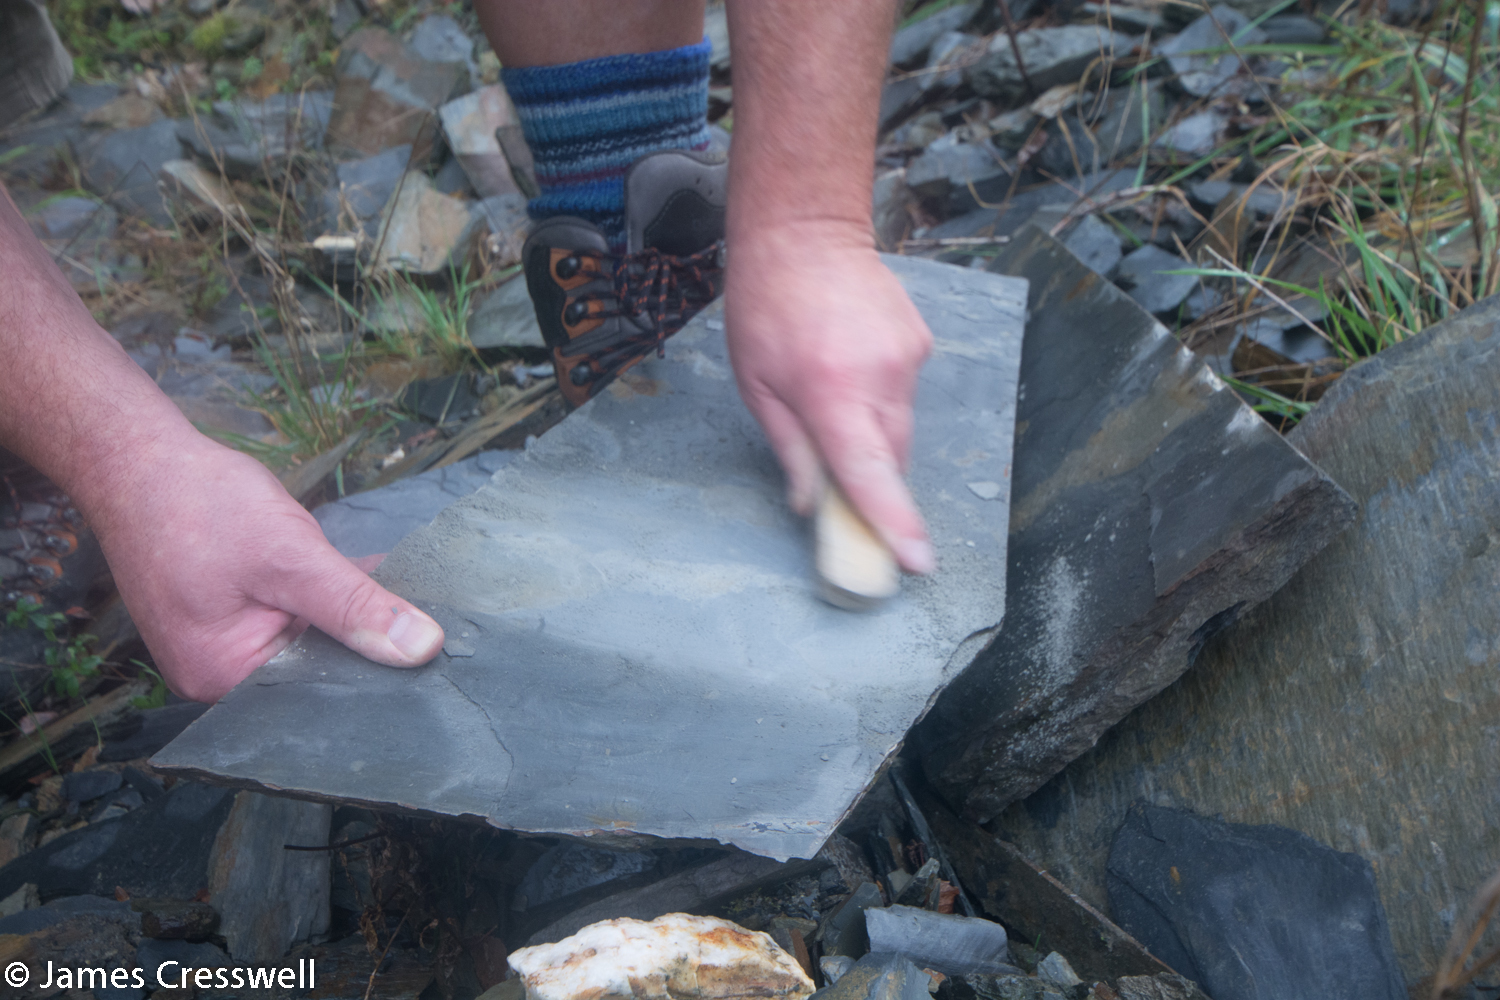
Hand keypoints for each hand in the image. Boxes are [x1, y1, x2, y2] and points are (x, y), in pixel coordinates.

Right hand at [89, 429, 444, 701]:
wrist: (135, 460)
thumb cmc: (200, 506)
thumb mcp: (291, 556)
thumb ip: (354, 606)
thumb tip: (423, 649)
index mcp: (225, 680)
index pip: (320, 697)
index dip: (376, 675)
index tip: (430, 653)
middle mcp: (217, 677)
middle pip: (314, 672)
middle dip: (362, 641)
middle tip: (424, 614)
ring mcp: (218, 648)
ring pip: (307, 642)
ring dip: (346, 614)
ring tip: (393, 587)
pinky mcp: (226, 619)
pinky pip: (289, 619)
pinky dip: (324, 599)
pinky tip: (363, 574)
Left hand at [724, 220, 934, 573]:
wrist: (805, 230)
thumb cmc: (766, 307)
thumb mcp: (756, 386)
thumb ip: (790, 449)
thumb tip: (810, 504)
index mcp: (832, 393)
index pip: (872, 473)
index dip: (895, 522)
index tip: (917, 562)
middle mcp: (881, 378)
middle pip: (892, 459)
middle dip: (871, 478)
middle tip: (839, 480)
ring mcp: (909, 358)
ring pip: (901, 428)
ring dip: (872, 432)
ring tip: (832, 391)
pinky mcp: (920, 343)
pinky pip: (905, 394)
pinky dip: (881, 398)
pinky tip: (850, 364)